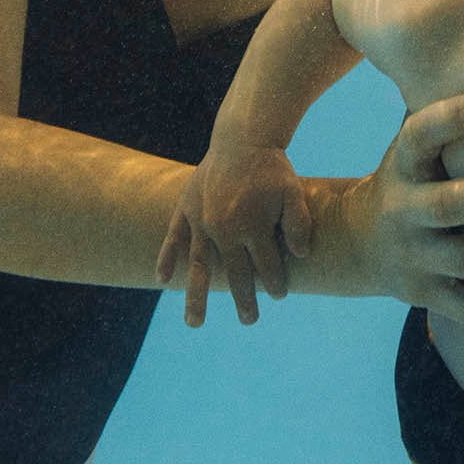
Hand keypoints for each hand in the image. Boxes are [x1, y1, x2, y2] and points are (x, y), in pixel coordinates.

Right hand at [156, 141, 311, 328]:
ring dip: (197, 296)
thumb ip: (299, 223)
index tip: (279, 295)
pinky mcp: (186, 209)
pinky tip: (163, 281)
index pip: (267, 266)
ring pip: (199, 266)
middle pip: (236, 274)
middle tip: (249, 321)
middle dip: (244, 299)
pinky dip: (167, 259)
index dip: (276, 283)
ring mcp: (202, 221)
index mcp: (253, 226)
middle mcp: (225, 229)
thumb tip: (300, 256)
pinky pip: (174, 239)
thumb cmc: (272, 169)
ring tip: (195, 324)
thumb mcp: (294, 192)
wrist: (242, 139)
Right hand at [336, 88, 463, 333]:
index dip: (461, 115)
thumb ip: (449, 108)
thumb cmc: (411, 176)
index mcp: (403, 164)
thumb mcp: (415, 142)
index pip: (424, 133)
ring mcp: (415, 258)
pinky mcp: (427, 296)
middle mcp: (405, 211)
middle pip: (453, 204)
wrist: (352, 244)